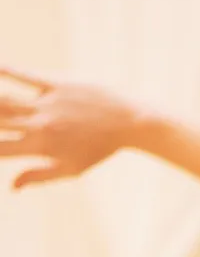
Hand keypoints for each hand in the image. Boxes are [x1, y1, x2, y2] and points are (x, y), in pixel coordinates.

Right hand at [0, 68, 142, 189]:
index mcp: (41, 148)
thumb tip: (11, 187)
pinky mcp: (56, 82)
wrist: (129, 122)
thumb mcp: (71, 169)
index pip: (0, 149)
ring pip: (4, 98)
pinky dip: (3, 69)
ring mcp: (47, 102)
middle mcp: (40, 125)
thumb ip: (38, 176)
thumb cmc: (99, 148)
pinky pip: (23, 75)